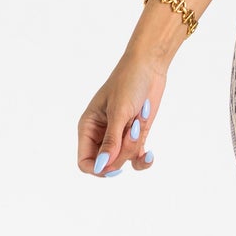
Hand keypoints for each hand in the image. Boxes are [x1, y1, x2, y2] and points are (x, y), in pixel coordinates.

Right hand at [78, 45, 164, 177]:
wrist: (149, 66)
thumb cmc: (129, 83)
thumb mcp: (119, 112)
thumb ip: (111, 141)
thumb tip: (102, 166)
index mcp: (88, 127)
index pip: (85, 162)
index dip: (98, 168)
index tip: (115, 163)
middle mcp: (101, 134)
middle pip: (107, 163)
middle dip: (122, 151)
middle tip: (133, 129)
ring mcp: (118, 136)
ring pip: (124, 160)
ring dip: (135, 147)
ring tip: (139, 122)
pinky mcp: (134, 135)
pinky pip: (136, 158)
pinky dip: (143, 159)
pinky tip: (150, 155)